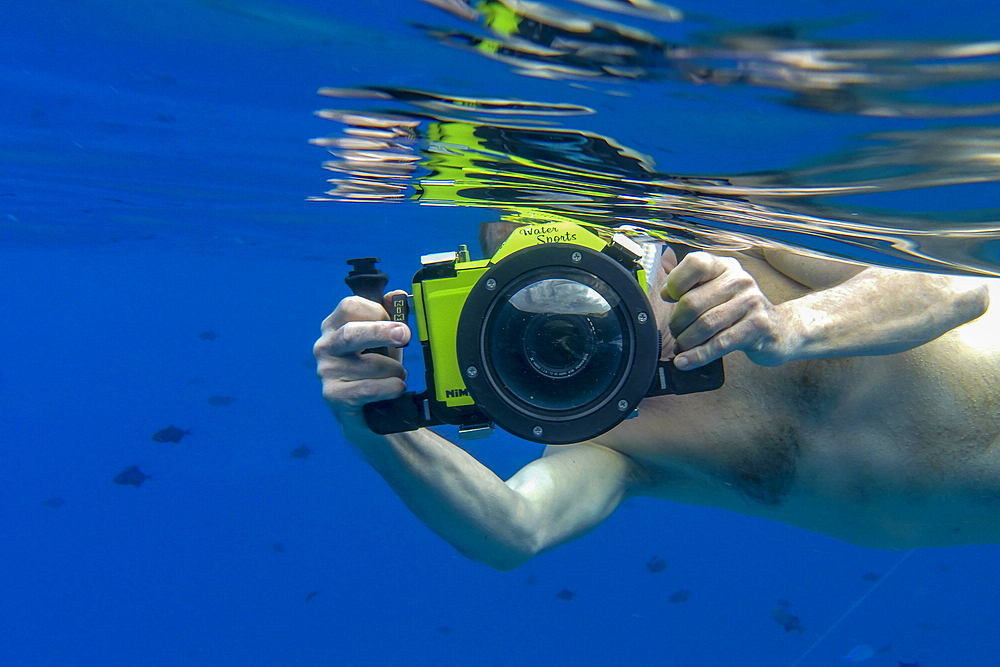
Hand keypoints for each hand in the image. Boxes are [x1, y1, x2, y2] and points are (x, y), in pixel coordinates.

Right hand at [314, 291, 411, 424]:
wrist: (367, 412)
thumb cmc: (374, 370)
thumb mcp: (384, 342)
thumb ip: (390, 317)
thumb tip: (398, 295)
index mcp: (334, 326)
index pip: (349, 306)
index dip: (376, 311)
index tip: (396, 322)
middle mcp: (325, 346)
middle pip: (351, 333)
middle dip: (382, 333)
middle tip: (404, 336)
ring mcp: (326, 371)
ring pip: (369, 364)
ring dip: (395, 370)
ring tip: (399, 374)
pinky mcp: (333, 395)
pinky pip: (369, 388)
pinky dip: (391, 387)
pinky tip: (396, 388)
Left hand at [661, 252, 788, 368]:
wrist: (781, 329)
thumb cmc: (740, 311)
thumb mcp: (717, 292)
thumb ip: (691, 287)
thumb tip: (665, 291)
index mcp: (725, 267)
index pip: (695, 264)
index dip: (676, 283)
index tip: (670, 299)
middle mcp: (740, 280)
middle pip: (693, 302)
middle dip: (677, 323)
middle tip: (676, 334)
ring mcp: (751, 302)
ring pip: (704, 325)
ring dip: (686, 342)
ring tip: (682, 349)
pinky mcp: (758, 327)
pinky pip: (719, 344)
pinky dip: (697, 356)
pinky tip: (685, 362)